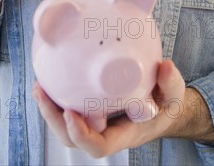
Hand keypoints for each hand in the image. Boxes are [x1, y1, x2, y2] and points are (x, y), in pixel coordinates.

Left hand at [33, 59, 186, 157]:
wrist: (161, 103)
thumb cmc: (165, 104)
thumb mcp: (174, 95)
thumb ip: (171, 83)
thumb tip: (165, 67)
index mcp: (124, 134)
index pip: (98, 146)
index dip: (81, 135)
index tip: (71, 113)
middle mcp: (105, 130)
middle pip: (72, 138)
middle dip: (53, 119)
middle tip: (43, 92)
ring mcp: (95, 119)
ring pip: (66, 124)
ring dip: (49, 107)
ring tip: (40, 85)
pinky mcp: (89, 105)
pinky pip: (68, 106)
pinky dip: (57, 95)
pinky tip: (51, 76)